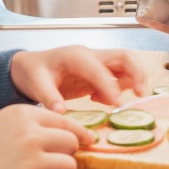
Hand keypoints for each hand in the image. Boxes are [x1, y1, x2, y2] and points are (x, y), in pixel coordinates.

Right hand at [0, 105, 90, 168]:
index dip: (79, 133)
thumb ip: (34, 123)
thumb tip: (70, 134)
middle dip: (65, 154)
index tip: (87, 140)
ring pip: (70, 167)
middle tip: (51, 162)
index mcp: (24, 114)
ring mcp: (30, 162)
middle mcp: (31, 135)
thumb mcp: (4, 120)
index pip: (66, 120)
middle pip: (72, 143)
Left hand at [10, 46, 145, 112]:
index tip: (115, 103)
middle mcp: (90, 56)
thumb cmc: (32, 71)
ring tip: (118, 103)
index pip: (98, 68)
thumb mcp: (35, 83)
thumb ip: (48, 97)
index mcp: (75, 56)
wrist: (28, 67)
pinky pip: (117, 77)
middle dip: (136, 73)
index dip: (109, 84)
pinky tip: (102, 101)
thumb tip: (61, 113)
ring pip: (125, 65)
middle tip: (140, 94)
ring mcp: (95, 63)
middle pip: (123, 56)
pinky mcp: (97, 74)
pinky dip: (119, 88)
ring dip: (131, 81)